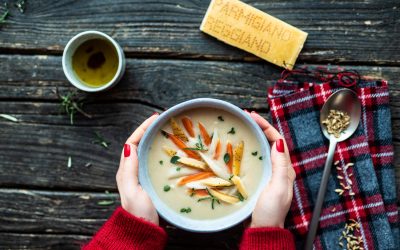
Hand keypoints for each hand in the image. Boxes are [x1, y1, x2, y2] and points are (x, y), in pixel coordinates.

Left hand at [116, 114, 159, 224]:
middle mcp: (132, 170)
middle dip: (150, 130)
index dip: (142, 129)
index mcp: (126, 170)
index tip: (154, 118)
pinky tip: (171, 151)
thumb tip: (129, 146)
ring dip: (155, 139)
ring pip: (147, 151)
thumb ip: (130, 170)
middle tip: (163, 120)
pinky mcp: (151, 181)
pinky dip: (161, 152)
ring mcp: (142, 176)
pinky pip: (154, 161)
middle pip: (140, 144)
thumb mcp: (133, 191)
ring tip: (168, 130)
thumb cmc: (138, 212)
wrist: (143, 231)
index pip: (132, 142)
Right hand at [249, 111, 295, 227]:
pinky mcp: (260, 180)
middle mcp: (279, 169)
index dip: (266, 126)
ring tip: (242, 128)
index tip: (252, 116)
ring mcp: (269, 175)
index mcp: (285, 169)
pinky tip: (240, 149)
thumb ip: (280, 166)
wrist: (264, 229)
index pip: (277, 140)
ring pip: (262, 150)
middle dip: (259, 128)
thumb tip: (279, 142)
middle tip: (245, 118)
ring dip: (254, 137)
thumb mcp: (277, 187)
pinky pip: (256, 160)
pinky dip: (249, 150)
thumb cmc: (271, 211)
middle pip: (270, 142)